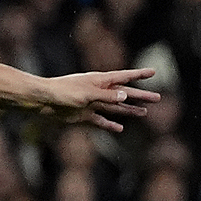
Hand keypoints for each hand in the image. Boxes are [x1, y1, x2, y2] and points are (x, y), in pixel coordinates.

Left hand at [42, 68, 161, 131]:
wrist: (42, 101)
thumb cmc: (63, 92)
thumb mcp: (87, 93)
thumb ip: (106, 95)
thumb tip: (126, 95)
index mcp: (100, 81)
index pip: (124, 77)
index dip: (139, 75)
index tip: (153, 72)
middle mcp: (98, 91)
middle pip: (124, 93)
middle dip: (140, 96)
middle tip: (157, 98)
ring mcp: (91, 104)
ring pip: (114, 107)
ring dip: (129, 110)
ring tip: (144, 113)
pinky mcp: (83, 115)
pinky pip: (100, 120)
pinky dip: (109, 124)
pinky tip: (120, 128)